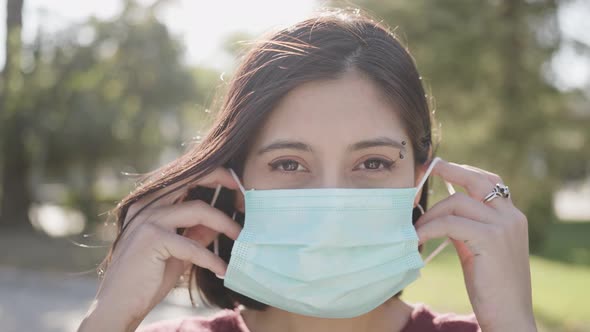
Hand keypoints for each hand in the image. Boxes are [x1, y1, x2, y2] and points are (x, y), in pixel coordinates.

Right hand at [78, 168, 242, 330]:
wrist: (118, 305)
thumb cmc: (147, 277)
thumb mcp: (178, 250)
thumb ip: (195, 233)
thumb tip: (220, 222)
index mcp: (150, 202)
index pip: (184, 175)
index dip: (213, 174)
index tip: (236, 183)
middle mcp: (146, 204)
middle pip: (191, 177)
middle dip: (222, 178)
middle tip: (245, 193)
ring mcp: (147, 220)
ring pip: (199, 210)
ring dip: (226, 224)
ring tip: (242, 238)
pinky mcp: (151, 240)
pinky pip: (193, 245)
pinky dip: (212, 258)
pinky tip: (222, 269)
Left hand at [415, 159, 536, 331]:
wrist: (509, 315)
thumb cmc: (491, 286)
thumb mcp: (478, 249)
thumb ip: (465, 227)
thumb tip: (439, 213)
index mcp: (512, 217)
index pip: (490, 181)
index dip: (464, 171)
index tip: (441, 167)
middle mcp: (511, 216)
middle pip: (477, 179)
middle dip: (449, 170)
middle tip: (425, 168)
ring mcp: (503, 226)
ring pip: (457, 202)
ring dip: (430, 214)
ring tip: (416, 229)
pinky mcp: (490, 239)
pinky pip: (450, 223)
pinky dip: (429, 228)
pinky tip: (417, 237)